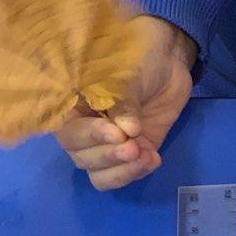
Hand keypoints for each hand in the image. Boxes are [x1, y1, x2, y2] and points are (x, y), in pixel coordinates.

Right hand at [53, 16, 195, 190]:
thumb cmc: (138, 60)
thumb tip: (127, 131)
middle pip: (81, 158)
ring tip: (144, 155)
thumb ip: (123, 104)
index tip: (117, 134)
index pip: (68, 132)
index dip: (90, 137)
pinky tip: (154, 158)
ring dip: (121, 171)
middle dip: (108, 156)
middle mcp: (84, 131)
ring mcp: (108, 146)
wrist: (168, 62)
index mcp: (73, 108)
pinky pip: (124, 175)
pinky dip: (137, 172)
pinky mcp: (131, 154)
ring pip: (99, 174)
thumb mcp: (127, 76)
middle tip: (133, 146)